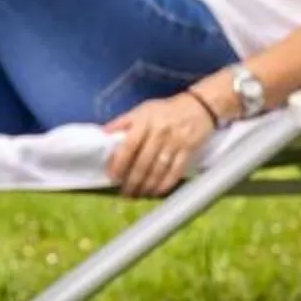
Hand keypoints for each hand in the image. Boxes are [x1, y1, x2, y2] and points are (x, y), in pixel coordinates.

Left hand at [103, 91, 218, 198]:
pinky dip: (165, 184)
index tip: (113, 176)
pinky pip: (175, 171)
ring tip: (138, 195)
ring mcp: (175, 142)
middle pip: (143, 162)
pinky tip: (156, 192)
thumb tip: (102, 134)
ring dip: (146, 186)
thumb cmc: (165, 110)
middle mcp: (159, 132)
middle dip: (132, 181)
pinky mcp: (188, 150)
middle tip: (125, 193)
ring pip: (158, 170)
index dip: (119, 163)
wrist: (199, 106)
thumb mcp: (142, 110)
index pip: (129, 146)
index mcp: (144, 121)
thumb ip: (122, 122)